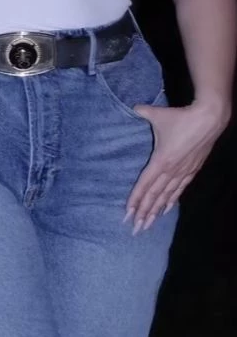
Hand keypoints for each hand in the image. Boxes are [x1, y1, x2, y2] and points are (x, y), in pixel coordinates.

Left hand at [126, 101, 229, 232]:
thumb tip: (134, 107)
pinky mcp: (192, 170)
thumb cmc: (182, 117)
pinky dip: (171, 201)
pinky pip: (179, 189)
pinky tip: (166, 210)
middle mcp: (171, 171)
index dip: (135, 200)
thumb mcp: (158, 115)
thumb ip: (143, 112)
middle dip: (144, 214)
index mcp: (160, 160)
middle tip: (135, 229)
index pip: (144, 185)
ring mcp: (183, 172)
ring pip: (167, 196)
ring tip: (148, 225)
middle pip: (154, 196)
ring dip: (156, 212)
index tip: (127, 214)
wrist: (210, 118)